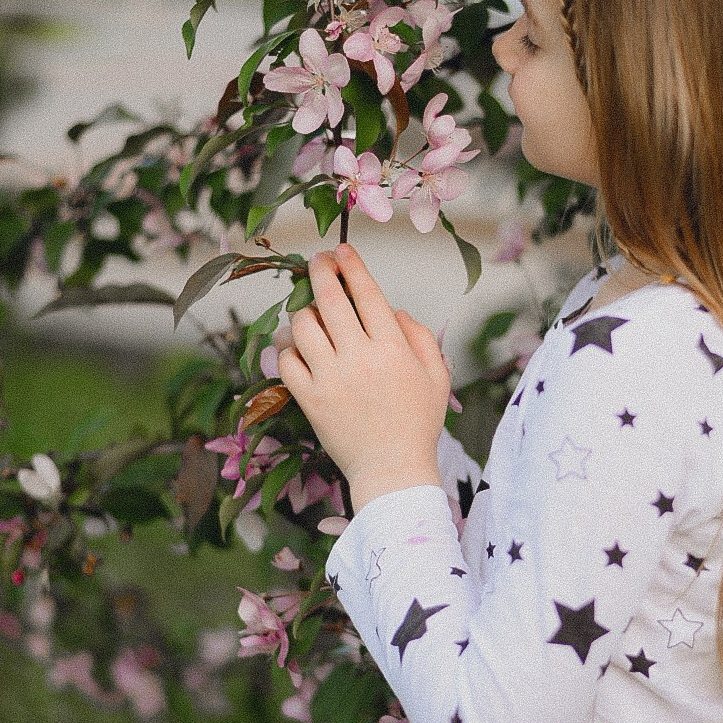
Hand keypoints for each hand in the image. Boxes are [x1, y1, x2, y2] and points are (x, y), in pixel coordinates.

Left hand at [277, 243, 448, 511]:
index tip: (342, 250)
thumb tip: (393, 310)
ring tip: (311, 312)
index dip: (352, 265)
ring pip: (302, 326)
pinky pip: (285, 361)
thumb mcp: (436, 377)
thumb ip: (420, 337)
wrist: (392, 471)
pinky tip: (298, 349)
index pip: (366, 293)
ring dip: (304, 312)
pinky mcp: (309, 399)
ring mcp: (329, 378)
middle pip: (329, 298)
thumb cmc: (418, 424)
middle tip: (317, 262)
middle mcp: (358, 358)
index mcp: (392, 349)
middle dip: (320, 271)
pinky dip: (288, 349)